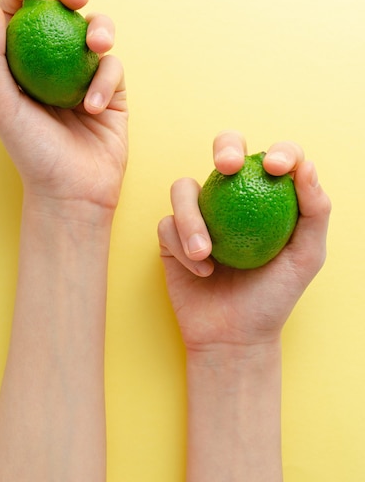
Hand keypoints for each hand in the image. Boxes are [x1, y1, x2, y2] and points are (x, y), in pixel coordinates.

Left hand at [0, 0, 127, 213]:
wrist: (72, 191)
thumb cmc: (31, 152)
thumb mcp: (0, 105)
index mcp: (23, 64)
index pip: (21, 16)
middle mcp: (54, 65)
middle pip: (63, 13)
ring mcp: (85, 77)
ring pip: (97, 31)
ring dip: (100, 28)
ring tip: (97, 46)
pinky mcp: (113, 92)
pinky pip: (113, 68)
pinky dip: (105, 82)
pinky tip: (94, 108)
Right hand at [158, 130, 330, 354]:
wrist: (234, 336)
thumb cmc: (274, 296)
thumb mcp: (306, 257)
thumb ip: (314, 211)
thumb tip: (306, 165)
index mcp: (266, 196)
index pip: (274, 158)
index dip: (279, 150)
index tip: (277, 168)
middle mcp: (231, 198)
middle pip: (225, 149)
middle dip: (225, 145)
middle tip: (229, 165)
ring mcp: (199, 215)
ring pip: (183, 188)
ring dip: (192, 218)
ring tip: (206, 253)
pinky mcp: (171, 236)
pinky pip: (167, 225)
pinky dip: (182, 248)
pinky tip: (201, 271)